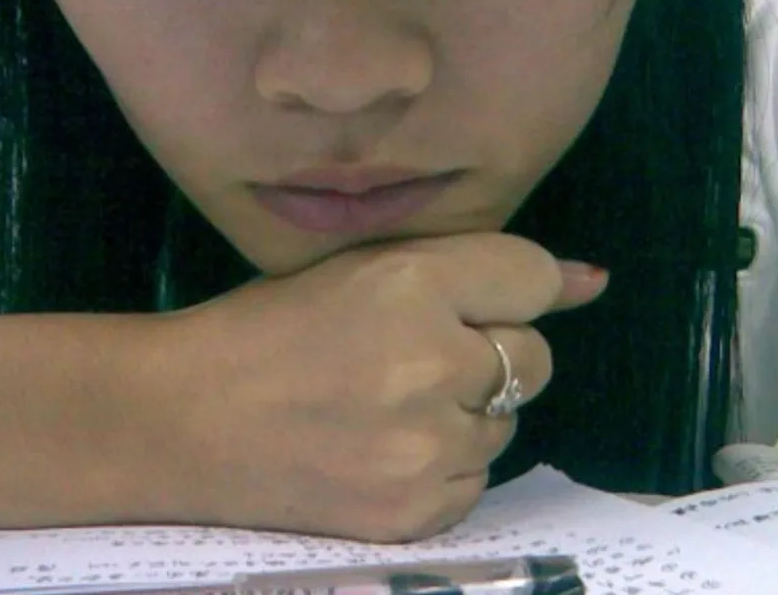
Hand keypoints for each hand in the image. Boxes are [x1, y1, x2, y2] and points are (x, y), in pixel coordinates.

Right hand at [145, 233, 606, 542]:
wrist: (183, 421)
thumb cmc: (270, 329)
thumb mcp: (364, 269)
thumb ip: (477, 265)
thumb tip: (593, 280)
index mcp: (412, 283)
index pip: (533, 277)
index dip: (507, 291)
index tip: (478, 305)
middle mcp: (433, 364)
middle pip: (535, 357)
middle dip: (489, 353)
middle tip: (411, 358)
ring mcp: (428, 449)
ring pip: (506, 424)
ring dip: (466, 413)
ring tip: (385, 410)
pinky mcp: (415, 513)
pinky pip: (475, 481)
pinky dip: (443, 466)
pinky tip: (381, 453)